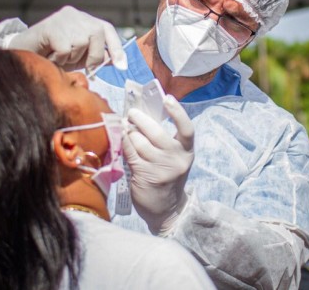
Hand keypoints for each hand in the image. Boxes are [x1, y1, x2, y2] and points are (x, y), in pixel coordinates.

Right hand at [8, 6, 126, 71]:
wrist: (20, 53)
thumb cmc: (49, 56)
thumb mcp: (77, 58)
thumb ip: (95, 56)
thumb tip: (116, 60)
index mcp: (83, 20)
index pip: (106, 29)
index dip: (116, 47)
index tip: (122, 65)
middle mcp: (74, 15)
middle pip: (97, 34)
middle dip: (93, 56)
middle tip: (77, 64)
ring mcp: (62, 18)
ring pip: (81, 42)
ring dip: (71, 58)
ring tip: (57, 57)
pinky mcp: (51, 25)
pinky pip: (66, 48)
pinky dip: (59, 58)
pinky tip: (50, 56)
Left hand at [122, 95, 193, 234]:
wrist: (166, 209)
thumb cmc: (167, 176)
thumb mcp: (174, 158)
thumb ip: (164, 140)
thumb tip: (143, 116)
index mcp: (186, 151)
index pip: (187, 128)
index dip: (178, 112)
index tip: (167, 99)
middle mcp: (176, 159)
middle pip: (156, 132)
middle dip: (141, 119)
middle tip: (132, 113)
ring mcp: (160, 168)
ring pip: (140, 141)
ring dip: (130, 132)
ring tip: (125, 128)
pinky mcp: (144, 175)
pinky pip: (130, 152)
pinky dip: (124, 142)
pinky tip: (121, 138)